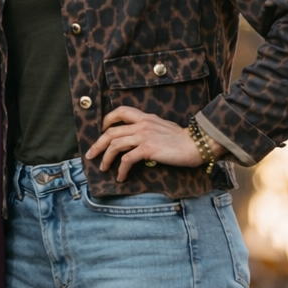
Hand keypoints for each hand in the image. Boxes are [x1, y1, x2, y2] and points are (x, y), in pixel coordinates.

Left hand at [86, 106, 219, 180]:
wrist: (197, 144)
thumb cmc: (183, 139)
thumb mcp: (162, 127)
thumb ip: (148, 129)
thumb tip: (137, 139)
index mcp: (145, 117)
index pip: (121, 111)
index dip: (107, 119)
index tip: (101, 130)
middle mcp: (142, 124)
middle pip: (111, 132)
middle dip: (98, 144)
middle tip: (91, 155)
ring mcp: (144, 136)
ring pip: (115, 145)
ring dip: (106, 158)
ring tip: (104, 168)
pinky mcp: (148, 149)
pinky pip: (127, 159)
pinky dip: (121, 169)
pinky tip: (121, 176)